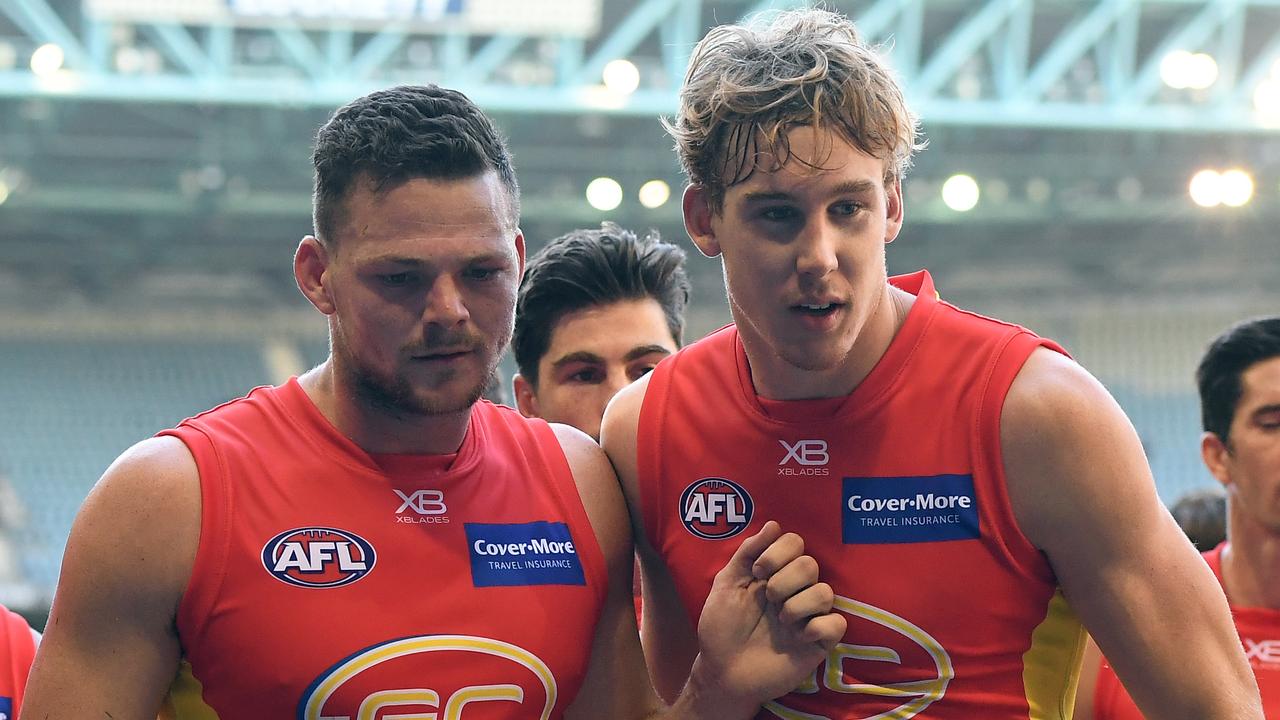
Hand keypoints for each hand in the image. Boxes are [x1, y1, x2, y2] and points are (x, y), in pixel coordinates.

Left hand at [686, 521, 845, 714]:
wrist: (722, 672)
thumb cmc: (721, 628)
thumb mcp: (726, 584)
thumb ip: (747, 552)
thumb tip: (774, 524)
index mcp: (774, 573)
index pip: (795, 543)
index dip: (779, 552)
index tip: (758, 571)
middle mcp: (795, 590)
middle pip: (810, 564)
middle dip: (785, 580)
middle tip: (768, 599)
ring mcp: (809, 616)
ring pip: (825, 592)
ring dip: (797, 605)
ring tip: (780, 621)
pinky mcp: (819, 643)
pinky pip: (837, 623)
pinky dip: (817, 628)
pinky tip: (798, 637)